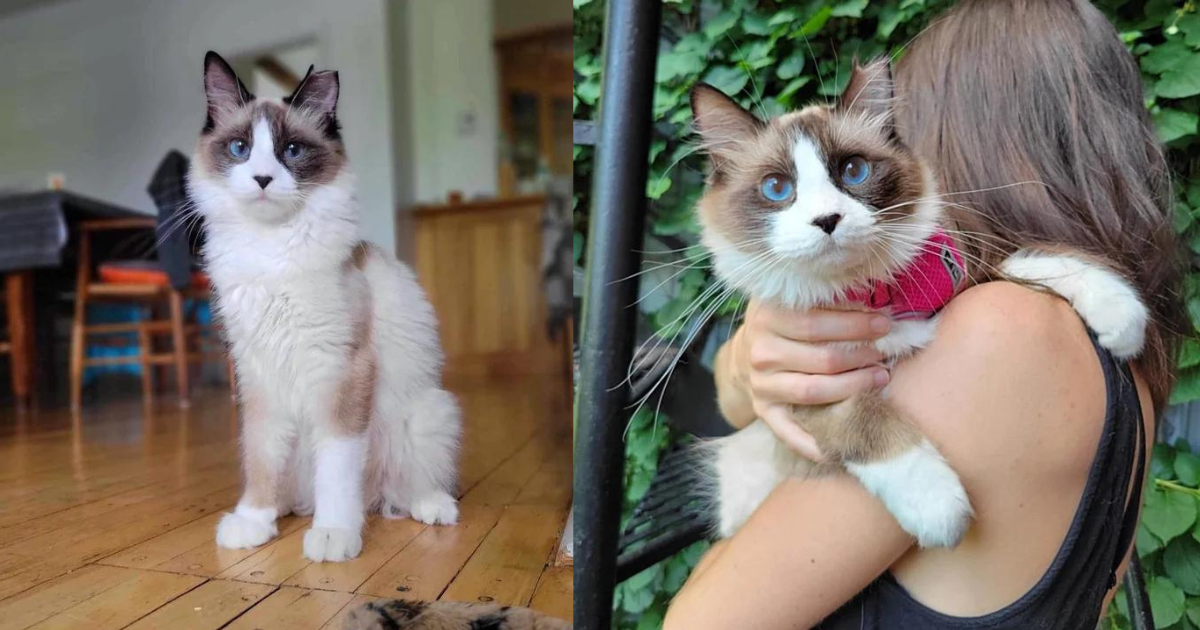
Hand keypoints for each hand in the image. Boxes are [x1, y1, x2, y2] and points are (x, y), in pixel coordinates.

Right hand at [729, 302, 891, 460]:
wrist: (749, 348)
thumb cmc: (785, 321)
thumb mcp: (795, 299)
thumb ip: (824, 299)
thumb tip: (875, 300)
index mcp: (767, 316)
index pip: (816, 323)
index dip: (855, 325)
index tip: (884, 324)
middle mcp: (761, 351)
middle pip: (821, 358)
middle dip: (861, 355)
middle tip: (884, 352)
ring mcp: (761, 383)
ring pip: (814, 390)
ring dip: (854, 387)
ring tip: (879, 377)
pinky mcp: (763, 409)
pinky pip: (788, 431)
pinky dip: (812, 444)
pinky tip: (837, 449)